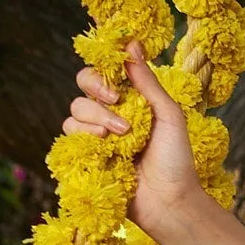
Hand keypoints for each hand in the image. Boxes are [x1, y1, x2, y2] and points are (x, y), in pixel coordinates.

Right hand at [62, 43, 206, 244]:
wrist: (170, 202)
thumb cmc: (176, 159)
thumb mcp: (168, 115)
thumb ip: (148, 81)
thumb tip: (132, 43)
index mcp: (128, 101)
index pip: (100, 74)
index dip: (101, 75)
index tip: (117, 88)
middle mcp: (108, 116)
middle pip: (81, 91)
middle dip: (97, 99)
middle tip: (119, 114)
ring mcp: (96, 139)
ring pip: (73, 114)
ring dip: (95, 123)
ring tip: (120, 140)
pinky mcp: (86, 159)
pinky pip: (68, 140)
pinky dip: (83, 141)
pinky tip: (104, 151)